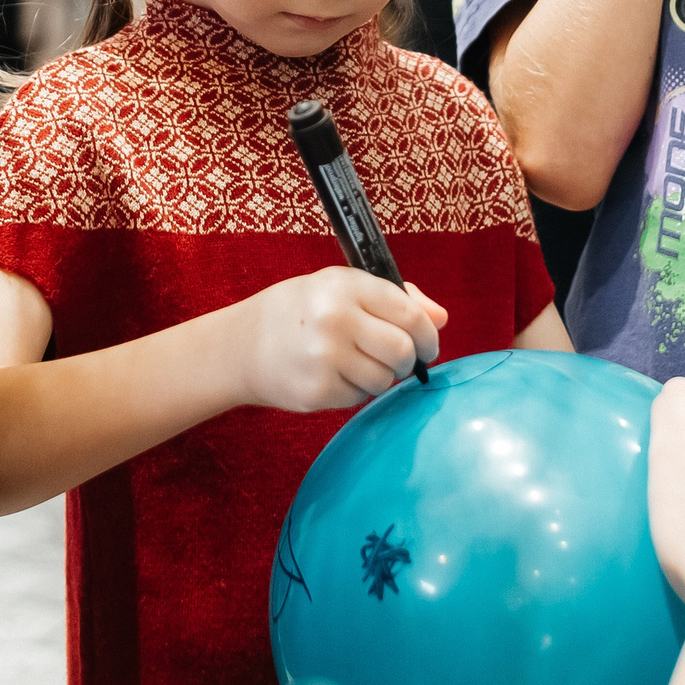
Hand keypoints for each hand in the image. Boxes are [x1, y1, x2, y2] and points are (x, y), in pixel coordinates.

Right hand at [238, 267, 446, 411]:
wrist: (242, 345)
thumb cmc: (300, 311)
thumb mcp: (341, 288)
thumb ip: (395, 299)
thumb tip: (441, 319)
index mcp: (344, 286)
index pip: (408, 314)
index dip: (428, 333)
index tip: (429, 344)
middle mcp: (335, 319)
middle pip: (403, 351)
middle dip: (408, 360)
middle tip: (396, 360)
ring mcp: (325, 357)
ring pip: (385, 379)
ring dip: (381, 376)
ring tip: (355, 363)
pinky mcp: (318, 390)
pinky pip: (360, 397)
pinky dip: (356, 390)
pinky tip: (334, 375)